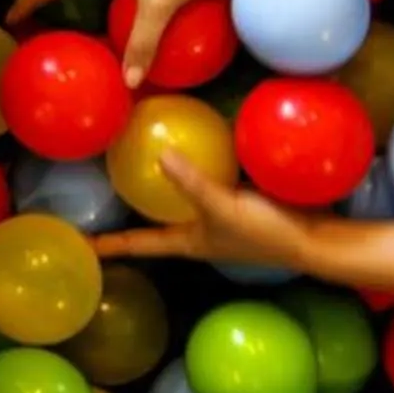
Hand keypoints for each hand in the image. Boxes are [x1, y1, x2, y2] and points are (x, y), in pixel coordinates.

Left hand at [95, 153, 332, 272]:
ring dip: (157, 190)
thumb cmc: (267, 233)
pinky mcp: (237, 204)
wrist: (317, 240)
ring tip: (131, 165)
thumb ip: (192, 182)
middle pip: (151, 225)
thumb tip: (159, 153)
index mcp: (187, 242)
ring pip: (177, 204)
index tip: (76, 242)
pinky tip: (190, 147)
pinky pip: (204, 185)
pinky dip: (192, 171)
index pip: (137, 244)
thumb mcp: (223, 207)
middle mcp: (196, 234)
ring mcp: (217, 220)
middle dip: (125, 213)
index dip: (108, 244)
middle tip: (97, 192)